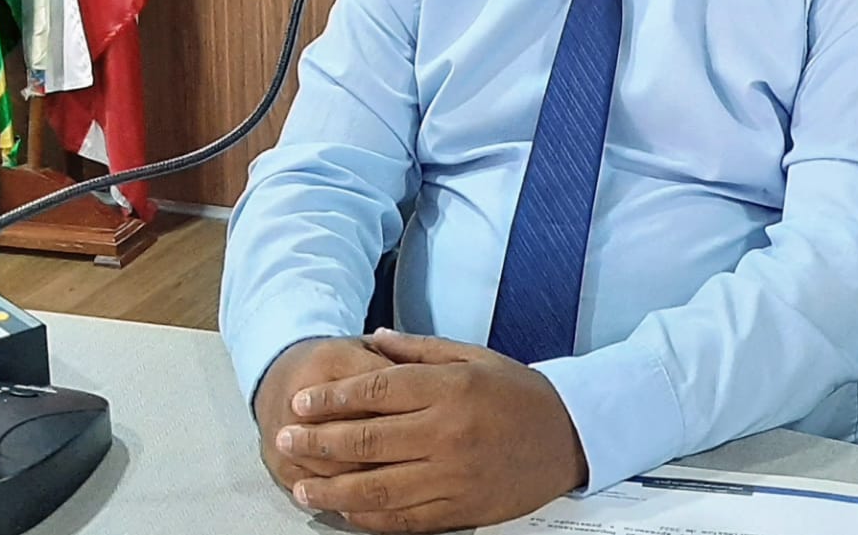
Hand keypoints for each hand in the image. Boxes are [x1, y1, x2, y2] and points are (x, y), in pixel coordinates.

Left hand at [274, 329, 588, 532]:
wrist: (571, 436)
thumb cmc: (519, 392)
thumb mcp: (473, 356)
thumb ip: (418, 350)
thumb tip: (371, 340)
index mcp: (451, 389)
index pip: (376, 392)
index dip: (332, 399)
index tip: (301, 404)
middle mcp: (449, 434)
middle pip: (368, 441)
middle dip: (319, 442)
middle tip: (286, 440)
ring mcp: (455, 477)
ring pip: (380, 489)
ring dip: (333, 490)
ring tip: (302, 487)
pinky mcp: (463, 510)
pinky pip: (406, 521)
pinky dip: (370, 520)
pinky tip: (346, 513)